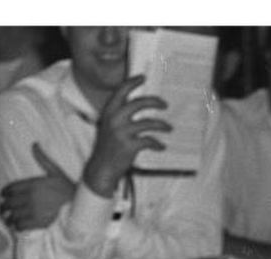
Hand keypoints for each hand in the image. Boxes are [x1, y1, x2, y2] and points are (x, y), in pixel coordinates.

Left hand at [0, 143, 77, 231]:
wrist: (79, 204)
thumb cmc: (67, 188)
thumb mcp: (55, 171)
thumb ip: (42, 159)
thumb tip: (34, 144)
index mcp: (33, 185)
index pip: (11, 189)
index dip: (5, 192)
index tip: (3, 194)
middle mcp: (31, 198)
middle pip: (9, 203)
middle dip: (4, 206)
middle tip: (3, 208)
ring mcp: (34, 211)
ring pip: (13, 215)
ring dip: (8, 217)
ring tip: (7, 219)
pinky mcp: (38, 223)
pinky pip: (21, 225)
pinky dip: (16, 226)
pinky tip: (16, 225)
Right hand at [81, 75, 171, 196]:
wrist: (101, 168)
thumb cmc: (107, 146)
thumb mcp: (109, 126)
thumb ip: (119, 114)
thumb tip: (139, 104)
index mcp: (109, 112)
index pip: (121, 91)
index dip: (133, 82)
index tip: (143, 77)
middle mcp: (114, 119)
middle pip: (139, 103)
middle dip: (155, 102)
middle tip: (165, 104)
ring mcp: (122, 132)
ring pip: (149, 123)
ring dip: (162, 125)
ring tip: (169, 128)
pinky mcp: (129, 146)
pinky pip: (149, 141)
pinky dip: (157, 144)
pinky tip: (161, 146)